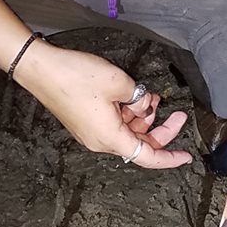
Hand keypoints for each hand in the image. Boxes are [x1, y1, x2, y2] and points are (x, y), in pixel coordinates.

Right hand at [14, 43, 190, 168]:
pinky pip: (115, 123)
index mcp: (110, 138)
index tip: (187, 156)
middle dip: (161, 129)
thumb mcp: (119, 83)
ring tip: (151, 95)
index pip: (148, 157)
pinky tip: (134, 95)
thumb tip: (143, 104)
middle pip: (139, 143)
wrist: (40, 69)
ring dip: (143, 116)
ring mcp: (91, 132)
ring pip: (127, 131)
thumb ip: (139, 97)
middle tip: (177, 113)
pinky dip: (128, 112)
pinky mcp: (85, 121)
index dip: (170, 158)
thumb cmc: (75, 76)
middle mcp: (100, 141)